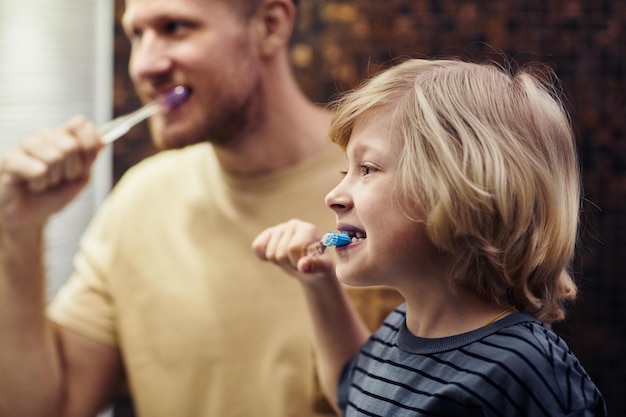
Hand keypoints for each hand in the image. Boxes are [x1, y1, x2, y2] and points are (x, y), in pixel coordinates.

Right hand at [0, 116, 103, 232]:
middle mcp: (43, 136)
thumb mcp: (82, 177)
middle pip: (71, 145)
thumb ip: (91, 157)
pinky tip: (33, 185)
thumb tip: (102, 140)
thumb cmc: (56, 193)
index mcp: (62, 136)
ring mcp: (25, 145)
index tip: (85, 163)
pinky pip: (38, 170)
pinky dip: (40, 184)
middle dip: (72, 170)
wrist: (33, 214)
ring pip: (55, 157)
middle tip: (60, 179)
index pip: (79, 124)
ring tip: (46, 182)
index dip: (88, 145)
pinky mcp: (9, 160)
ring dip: (55, 178)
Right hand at [252, 219, 335, 282]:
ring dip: (279, 262)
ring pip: (269, 253)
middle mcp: (294, 225)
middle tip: (298, 262)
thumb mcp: (322, 267)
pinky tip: (275, 255)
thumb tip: (303, 266)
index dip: (297, 262)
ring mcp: (280, 228)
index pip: (293, 248)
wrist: (309, 265)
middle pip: (280, 253)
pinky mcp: (268, 234)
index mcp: (308, 229)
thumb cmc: (318, 264)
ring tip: (290, 259)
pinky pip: (257, 246)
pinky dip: (262, 256)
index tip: (305, 263)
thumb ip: (315, 266)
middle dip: (289, 263)